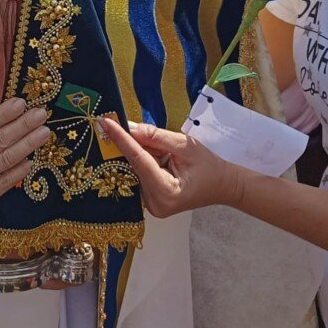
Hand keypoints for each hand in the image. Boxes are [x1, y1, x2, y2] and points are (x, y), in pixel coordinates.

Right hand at [0, 97, 50, 242]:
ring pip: (8, 158)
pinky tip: (32, 161)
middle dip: (23, 125)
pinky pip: (5, 182)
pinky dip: (19, 171)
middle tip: (41, 113)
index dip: (3, 113)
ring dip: (28, 144)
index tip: (20, 103)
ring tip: (45, 132)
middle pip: (1, 139)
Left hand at [96, 116, 245, 217]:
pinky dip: (144, 161)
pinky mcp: (150, 201)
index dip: (121, 139)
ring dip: (142, 152)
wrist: (222, 185)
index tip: (105, 122)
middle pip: (134, 165)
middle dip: (134, 143)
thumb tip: (130, 127)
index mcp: (166, 192)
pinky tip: (158, 155)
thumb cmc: (208, 166)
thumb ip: (156, 136)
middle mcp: (154, 204)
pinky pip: (140, 175)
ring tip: (162, 148)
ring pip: (135, 169)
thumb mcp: (185, 146)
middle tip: (134, 128)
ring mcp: (151, 206)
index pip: (138, 160)